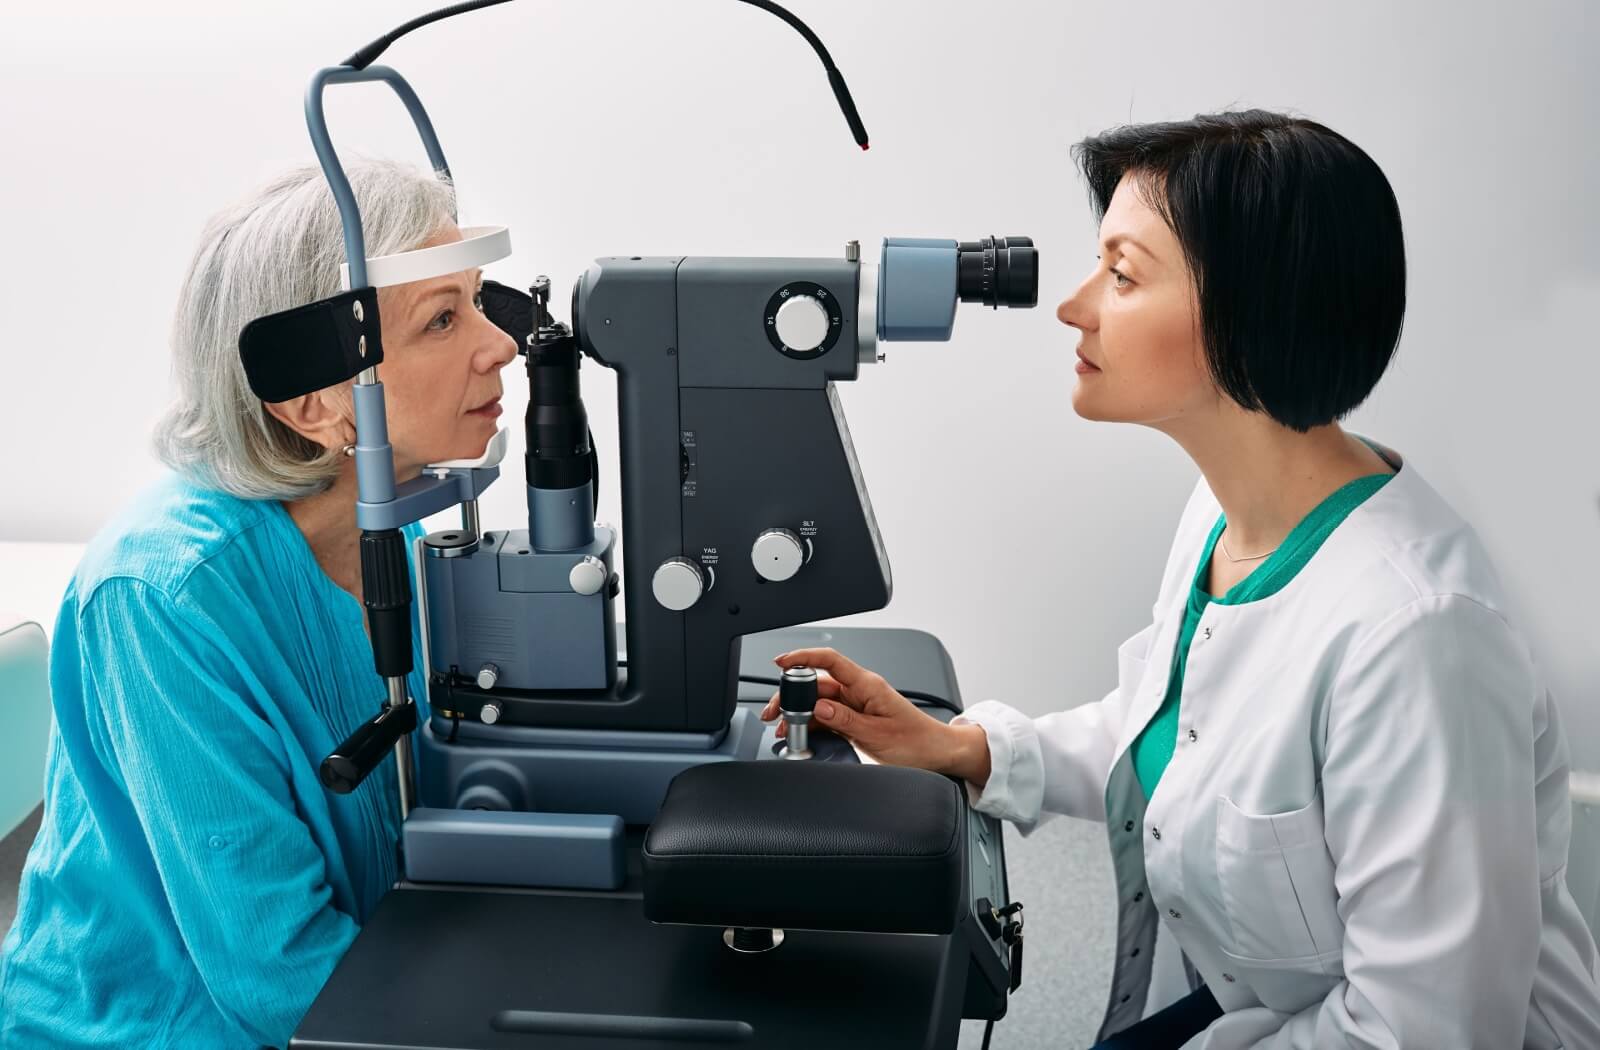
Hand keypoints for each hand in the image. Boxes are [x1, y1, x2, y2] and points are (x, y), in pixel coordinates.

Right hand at [760, 647, 990, 784]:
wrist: (936, 753)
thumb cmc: (917, 741)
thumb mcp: (878, 734)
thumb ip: (845, 720)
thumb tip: (817, 709)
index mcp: (868, 685)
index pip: (831, 661)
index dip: (804, 657)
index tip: (782, 662)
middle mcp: (860, 691)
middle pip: (818, 684)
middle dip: (792, 694)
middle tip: (775, 712)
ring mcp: (856, 705)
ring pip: (818, 702)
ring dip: (800, 713)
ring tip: (784, 728)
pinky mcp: (854, 720)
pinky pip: (827, 717)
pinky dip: (811, 725)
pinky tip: (801, 734)